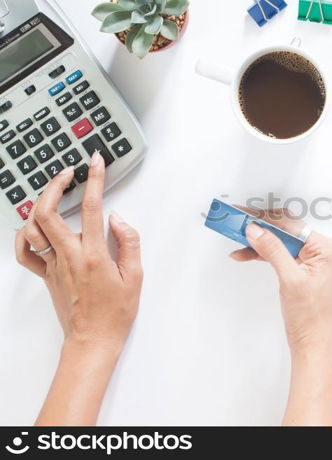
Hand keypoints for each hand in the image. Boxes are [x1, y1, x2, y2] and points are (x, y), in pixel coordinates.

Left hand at [14, 151, 142, 424]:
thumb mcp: (135, 277)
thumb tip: (117, 219)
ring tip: (54, 192)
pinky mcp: (45, 275)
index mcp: (94, 255)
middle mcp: (68, 256)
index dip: (93, 180)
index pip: (90, 208)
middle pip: (49, 211)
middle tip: (69, 172)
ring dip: (41, 204)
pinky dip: (23, 235)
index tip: (95, 162)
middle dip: (56, 184)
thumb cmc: (116, 313)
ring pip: (34, 226)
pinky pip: (24, 252)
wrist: (92, 340)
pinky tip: (32, 226)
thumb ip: (129, 243)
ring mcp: (53, 265)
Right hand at [231, 210, 331, 354]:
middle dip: (258, 227)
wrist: (312, 341)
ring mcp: (308, 260)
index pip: (290, 226)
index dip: (265, 220)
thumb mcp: (290, 279)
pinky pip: (277, 254)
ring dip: (256, 241)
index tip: (244, 216)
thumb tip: (256, 230)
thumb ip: (273, 251)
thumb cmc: (310, 315)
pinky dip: (260, 254)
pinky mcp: (298, 269)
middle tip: (236, 221)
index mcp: (324, 248)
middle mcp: (318, 250)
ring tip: (235, 237)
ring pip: (278, 242)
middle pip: (283, 231)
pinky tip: (243, 253)